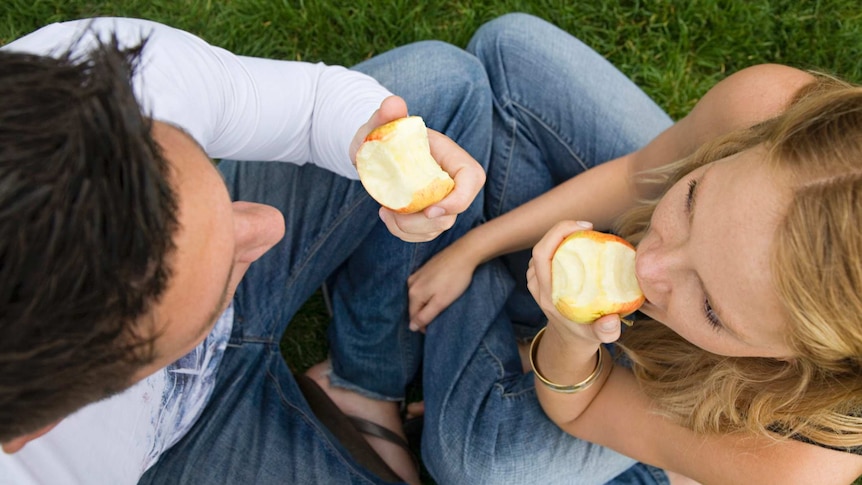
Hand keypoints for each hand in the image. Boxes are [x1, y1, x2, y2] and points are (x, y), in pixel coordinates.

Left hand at [351, 96, 485, 242]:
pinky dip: (403, 232)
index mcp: (453, 158)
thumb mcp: (381, 124)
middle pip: (452, 213)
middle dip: (422, 222)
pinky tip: (387, 216)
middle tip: (391, 212)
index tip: (430, 210)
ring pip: (437, 228)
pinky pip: (423, 235)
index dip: (459, 200)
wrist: (374, 154)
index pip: (472, 180)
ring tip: (385, 212)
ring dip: (408, 229)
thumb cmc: (382, 136)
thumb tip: (393, 104)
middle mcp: (453, 182)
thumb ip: (388, 114)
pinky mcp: (429, 217)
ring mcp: (442, 202)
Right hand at [407, 240, 480, 331]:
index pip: (413, 316)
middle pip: (414, 305)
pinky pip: (422, 286)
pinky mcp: (424, 268)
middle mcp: (411, 283)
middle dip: (424, 314)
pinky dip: (428, 293)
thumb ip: (425, 315)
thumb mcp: (441, 302)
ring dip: (426, 303)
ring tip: (440, 304)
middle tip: (440, 316)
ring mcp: (417, 274)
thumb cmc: (454, 279)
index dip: (423, 325)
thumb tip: (411, 327)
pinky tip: (439, 291)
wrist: (464, 253)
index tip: (435, 328)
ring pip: (418, 296)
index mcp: (414, 293)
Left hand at [527, 220, 622, 344]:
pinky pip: (548, 253)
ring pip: (544, 248)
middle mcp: (538, 286)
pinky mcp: (541, 278)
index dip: (558, 234)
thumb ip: (605, 331)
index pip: (542, 254)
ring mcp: (537, 281)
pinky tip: (580, 242)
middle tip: (590, 227)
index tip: (585, 228)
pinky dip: (562, 243)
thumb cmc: (586, 334)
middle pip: (541, 247)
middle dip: (562, 229)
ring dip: (562, 236)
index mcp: (548, 294)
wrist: (570, 340)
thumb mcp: (598, 337)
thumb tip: (611, 320)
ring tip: (587, 233)